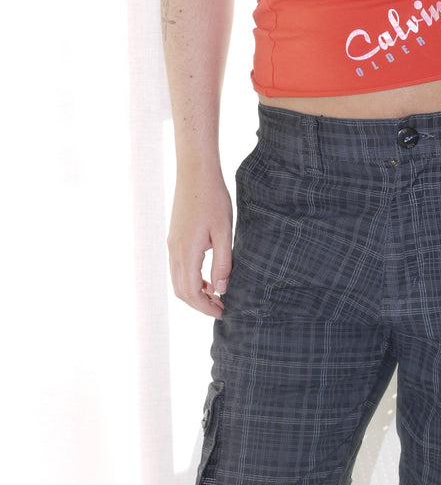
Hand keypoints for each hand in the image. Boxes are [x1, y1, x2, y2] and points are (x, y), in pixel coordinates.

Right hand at [167, 170, 232, 318]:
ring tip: (217, 296)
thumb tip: (221, 289)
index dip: (206, 307)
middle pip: (181, 292)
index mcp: (187, 252)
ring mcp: (172, 245)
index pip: (192, 292)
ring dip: (196, 294)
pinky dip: (192, 280)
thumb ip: (223, 263)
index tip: (223, 312)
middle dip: (200, 305)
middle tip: (221, 309)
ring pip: (178, 281)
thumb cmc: (213, 199)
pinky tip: (209, 279)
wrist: (195, 171)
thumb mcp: (224, 233)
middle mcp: (175, 251)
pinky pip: (179, 269)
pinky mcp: (174, 239)